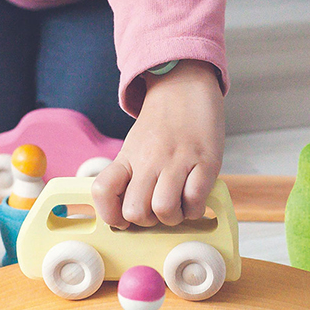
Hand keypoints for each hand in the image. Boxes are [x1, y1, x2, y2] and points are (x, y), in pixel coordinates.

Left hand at [92, 60, 223, 227]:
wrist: (184, 87)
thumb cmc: (160, 125)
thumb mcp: (133, 148)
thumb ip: (128, 177)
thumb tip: (126, 215)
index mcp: (127, 158)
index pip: (102, 191)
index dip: (109, 214)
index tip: (122, 218)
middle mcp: (148, 160)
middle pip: (135, 211)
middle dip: (147, 222)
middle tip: (157, 212)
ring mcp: (177, 160)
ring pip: (164, 210)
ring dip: (173, 218)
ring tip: (178, 206)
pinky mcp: (206, 161)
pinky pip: (196, 200)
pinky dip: (195, 209)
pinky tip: (194, 199)